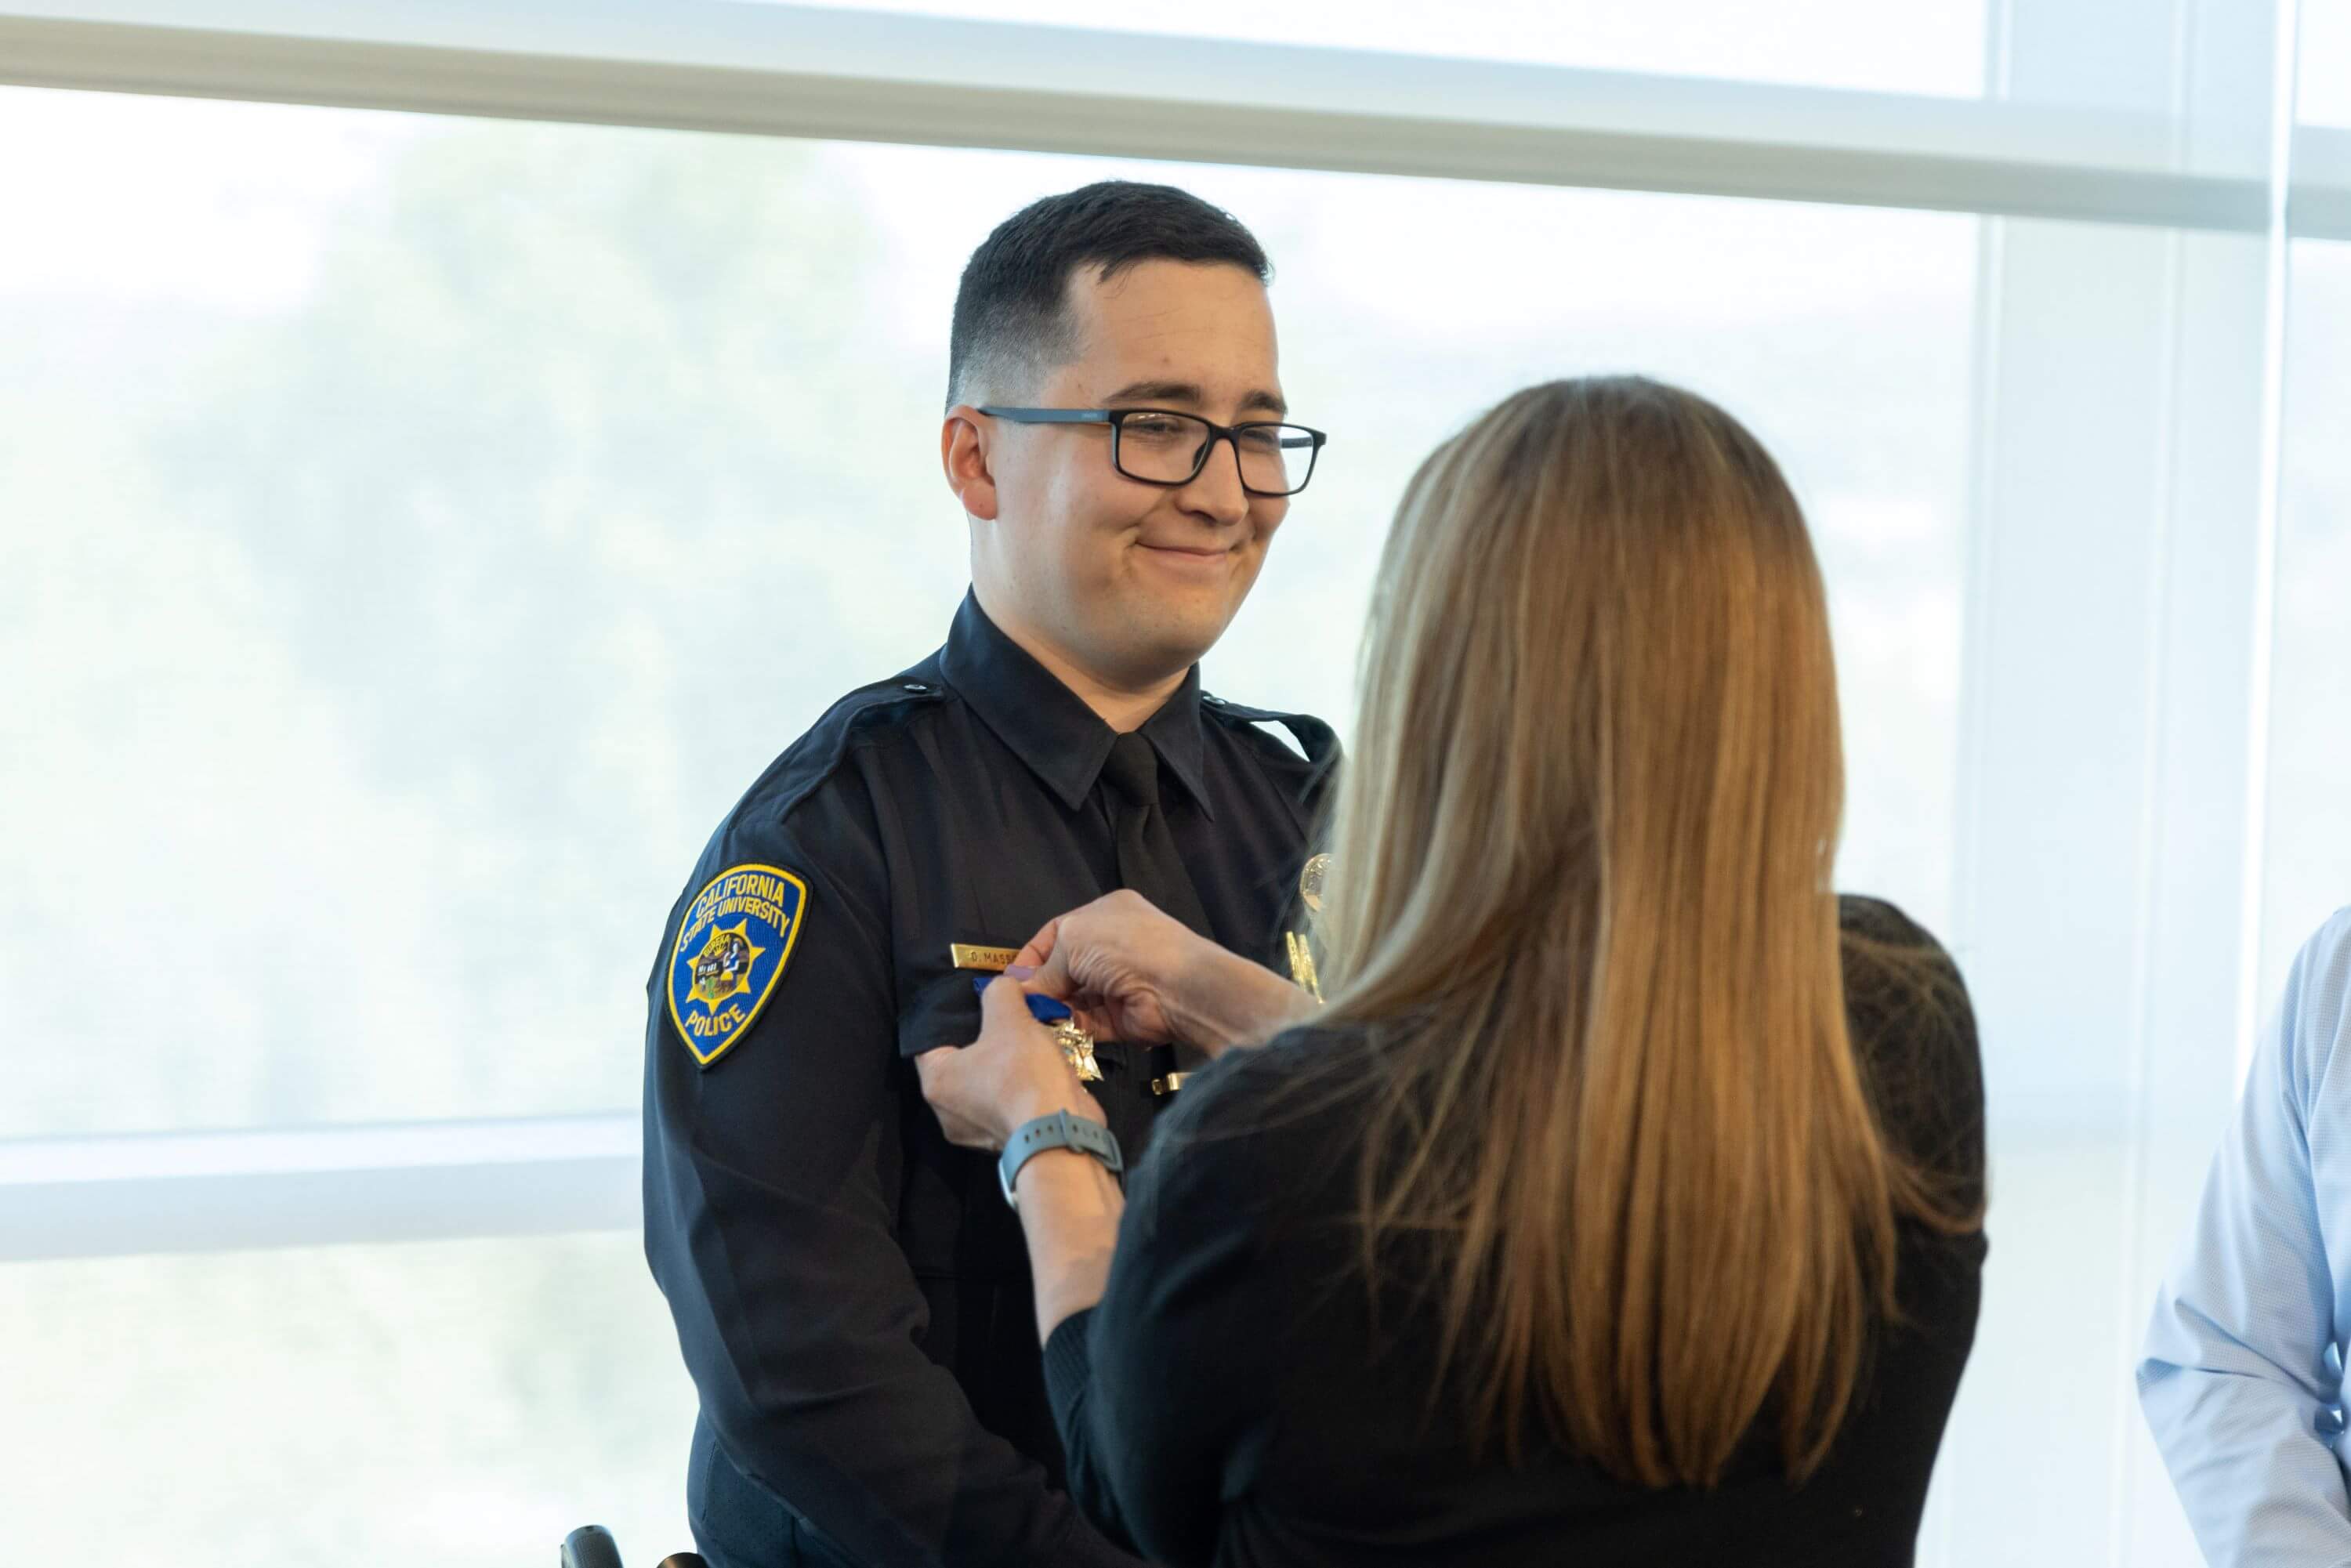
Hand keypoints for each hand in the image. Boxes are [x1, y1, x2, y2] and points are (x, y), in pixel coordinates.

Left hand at [915, 974, 1103, 1151]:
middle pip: (961, 1061)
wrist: (1061, 1132)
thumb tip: (1002, 986)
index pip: (930, 1038)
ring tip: (1027, 1039)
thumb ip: (1000, 992)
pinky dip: (1020, 1087)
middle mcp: (946, 1111)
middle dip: (984, 1040)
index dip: (952, 1016)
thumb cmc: (1023, 1072)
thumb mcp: (1010, 1017)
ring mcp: (976, 1131)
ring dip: (1005, 1065)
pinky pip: (1006, 1103)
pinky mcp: (1004, 1139)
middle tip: (1005, 1017)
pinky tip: (1038, 1068)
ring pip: (986, 1084)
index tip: (975, 1002)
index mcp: (935, 1081)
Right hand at [1015, 890, 1208, 1046]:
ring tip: (1029, 1019)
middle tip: (1017, 1004)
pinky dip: (1068, 1027)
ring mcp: (1117, 983)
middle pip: (1064, 969)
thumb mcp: (1073, 943)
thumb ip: (1043, 969)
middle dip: (1041, 986)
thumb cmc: (1123, 947)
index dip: (1032, 957)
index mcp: (1103, 916)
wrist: (1176, 986)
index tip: (1011, 980)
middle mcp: (1110, 948)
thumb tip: (1017, 989)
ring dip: (1052, 1009)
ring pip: (1073, 998)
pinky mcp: (1121, 1018)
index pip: (1057, 934)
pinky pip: (1087, 1023)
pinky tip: (1048, 1031)